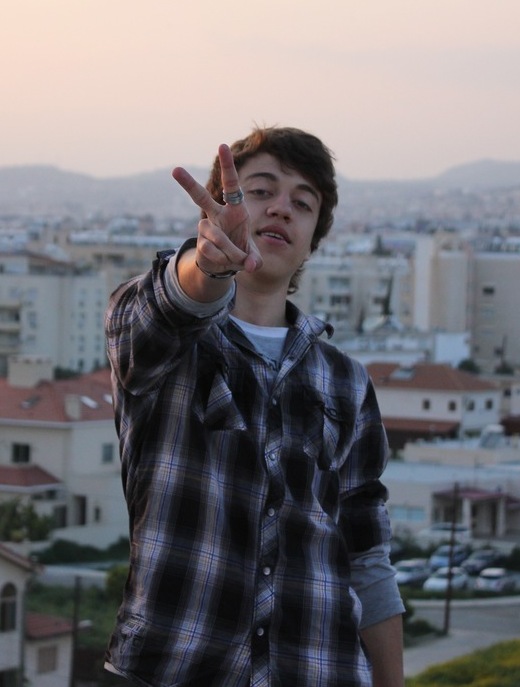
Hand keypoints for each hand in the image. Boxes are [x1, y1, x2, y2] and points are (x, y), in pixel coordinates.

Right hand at [172, 144, 261, 274]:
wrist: (223, 267)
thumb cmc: (241, 252)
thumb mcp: (253, 257)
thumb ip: (255, 260)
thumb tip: (252, 266)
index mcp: (234, 209)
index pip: (231, 184)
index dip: (227, 166)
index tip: (222, 146)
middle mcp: (216, 214)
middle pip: (200, 197)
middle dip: (188, 184)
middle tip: (175, 170)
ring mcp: (205, 228)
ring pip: (216, 237)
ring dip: (230, 251)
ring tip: (236, 258)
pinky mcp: (199, 242)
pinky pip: (212, 251)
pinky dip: (223, 259)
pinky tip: (225, 261)